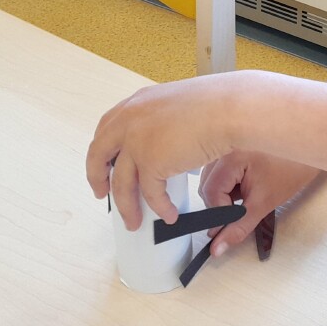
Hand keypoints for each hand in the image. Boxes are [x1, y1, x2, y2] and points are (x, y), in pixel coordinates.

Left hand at [86, 75, 235, 229]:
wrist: (229, 109)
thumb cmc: (218, 103)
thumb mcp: (178, 104)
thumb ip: (163, 118)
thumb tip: (165, 138)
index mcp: (137, 104)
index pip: (106, 129)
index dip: (102, 150)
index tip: (104, 164)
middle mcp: (130, 122)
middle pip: (99, 156)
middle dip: (97, 178)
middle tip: (102, 195)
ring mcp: (137, 142)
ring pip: (121, 183)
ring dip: (126, 206)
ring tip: (133, 222)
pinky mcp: (151, 163)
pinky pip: (151, 194)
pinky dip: (160, 208)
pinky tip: (169, 215)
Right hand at [198, 153, 322, 256]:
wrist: (307, 155)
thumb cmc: (289, 174)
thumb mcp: (263, 204)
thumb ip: (238, 227)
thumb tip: (216, 248)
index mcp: (231, 156)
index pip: (210, 192)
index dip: (219, 213)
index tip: (231, 224)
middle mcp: (223, 148)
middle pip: (207, 186)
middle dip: (220, 205)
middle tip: (241, 211)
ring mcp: (226, 147)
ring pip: (211, 181)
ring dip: (223, 196)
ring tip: (245, 197)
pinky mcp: (230, 150)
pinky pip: (218, 174)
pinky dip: (227, 187)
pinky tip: (243, 188)